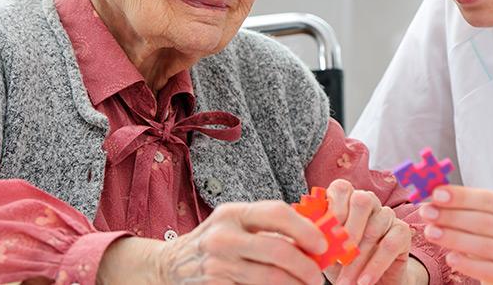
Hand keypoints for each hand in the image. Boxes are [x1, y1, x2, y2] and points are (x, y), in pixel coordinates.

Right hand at [98, 200, 327, 283]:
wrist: (170, 265)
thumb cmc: (215, 241)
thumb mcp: (236, 223)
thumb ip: (268, 228)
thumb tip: (314, 239)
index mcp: (233, 213)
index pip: (277, 213)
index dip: (305, 229)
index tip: (322, 245)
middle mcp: (223, 236)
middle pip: (278, 251)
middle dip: (306, 266)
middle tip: (317, 276)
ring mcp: (217, 265)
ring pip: (269, 279)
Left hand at [322, 178, 415, 284]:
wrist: (371, 283)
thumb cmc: (344, 263)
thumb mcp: (327, 251)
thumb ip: (318, 238)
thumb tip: (304, 232)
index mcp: (347, 200)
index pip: (341, 188)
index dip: (333, 207)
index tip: (324, 235)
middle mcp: (369, 202)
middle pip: (362, 200)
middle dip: (348, 231)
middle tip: (337, 258)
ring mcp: (387, 215)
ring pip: (374, 228)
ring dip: (357, 259)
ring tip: (345, 282)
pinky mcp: (402, 232)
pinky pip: (390, 244)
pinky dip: (375, 265)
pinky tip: (364, 281)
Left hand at [419, 185, 492, 284]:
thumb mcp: (489, 215)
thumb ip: (468, 204)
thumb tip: (437, 193)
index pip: (490, 200)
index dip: (461, 197)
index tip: (436, 194)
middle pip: (486, 222)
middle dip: (452, 217)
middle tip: (427, 213)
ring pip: (486, 246)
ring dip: (454, 238)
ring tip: (431, 233)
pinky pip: (490, 270)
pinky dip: (468, 264)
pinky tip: (450, 257)